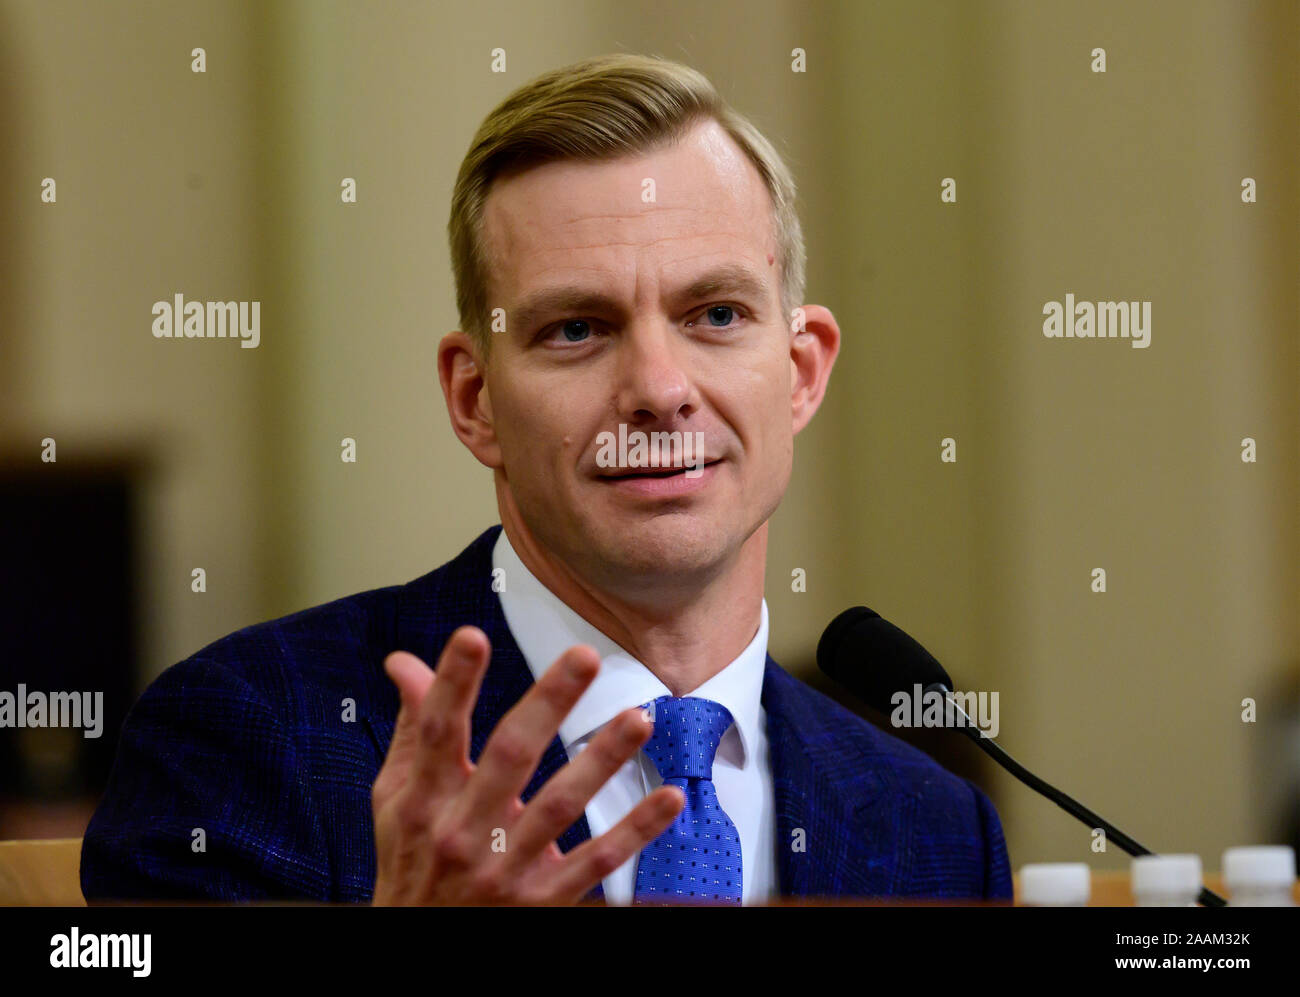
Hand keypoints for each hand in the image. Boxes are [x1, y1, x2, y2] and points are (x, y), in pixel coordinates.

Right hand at [371, 625, 683, 904]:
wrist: (418, 948)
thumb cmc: (412, 864)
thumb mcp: (396, 800)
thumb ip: (411, 729)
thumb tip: (404, 664)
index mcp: (424, 800)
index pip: (437, 730)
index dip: (452, 683)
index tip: (471, 638)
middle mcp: (463, 831)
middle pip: (509, 756)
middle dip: (548, 703)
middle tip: (583, 657)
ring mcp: (505, 868)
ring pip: (559, 805)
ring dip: (602, 760)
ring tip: (637, 718)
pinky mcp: (542, 900)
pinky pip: (595, 862)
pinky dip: (634, 831)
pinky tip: (668, 798)